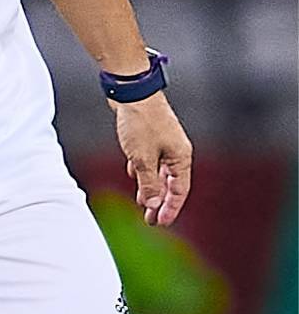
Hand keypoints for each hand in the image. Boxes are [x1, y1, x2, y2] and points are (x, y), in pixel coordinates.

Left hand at [114, 93, 191, 225]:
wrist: (132, 91)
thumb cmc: (141, 122)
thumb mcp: (142, 158)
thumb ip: (148, 182)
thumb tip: (152, 203)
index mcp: (181, 157)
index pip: (179, 190)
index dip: (170, 208)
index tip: (160, 222)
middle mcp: (176, 151)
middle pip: (170, 182)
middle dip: (160, 201)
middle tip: (150, 218)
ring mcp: (164, 142)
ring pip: (158, 170)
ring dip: (150, 186)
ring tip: (141, 201)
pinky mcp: (150, 135)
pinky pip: (149, 158)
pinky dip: (142, 169)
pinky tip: (132, 174)